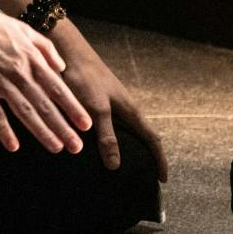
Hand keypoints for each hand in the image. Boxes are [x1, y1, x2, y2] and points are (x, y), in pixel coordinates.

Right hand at [0, 1, 91, 154]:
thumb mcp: (26, 30)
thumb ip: (46, 49)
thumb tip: (62, 68)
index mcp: (32, 59)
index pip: (58, 88)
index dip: (73, 107)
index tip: (85, 124)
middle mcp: (20, 72)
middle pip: (45, 104)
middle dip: (63, 127)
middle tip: (76, 146)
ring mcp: (0, 81)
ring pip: (25, 111)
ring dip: (42, 131)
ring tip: (56, 147)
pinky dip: (4, 130)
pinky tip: (13, 146)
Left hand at [59, 37, 169, 180]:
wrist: (70, 53)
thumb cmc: (85, 79)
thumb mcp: (97, 110)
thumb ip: (107, 136)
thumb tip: (116, 166)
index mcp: (130, 111)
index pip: (152, 139)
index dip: (159, 160)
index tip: (163, 180)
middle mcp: (126, 107)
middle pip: (143, 135)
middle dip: (149, 156)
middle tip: (148, 176)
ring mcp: (114, 104)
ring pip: (129, 130)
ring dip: (133, 147)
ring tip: (128, 165)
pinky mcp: (100, 101)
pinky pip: (115, 125)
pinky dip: (116, 139)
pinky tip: (104, 145)